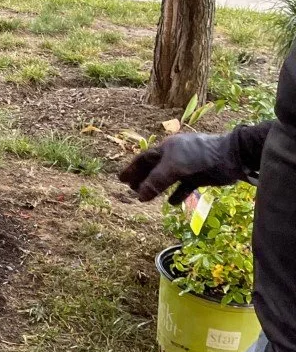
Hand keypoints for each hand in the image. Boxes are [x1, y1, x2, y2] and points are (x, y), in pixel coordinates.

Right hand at [117, 132, 242, 204]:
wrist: (230, 157)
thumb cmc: (199, 155)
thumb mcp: (174, 167)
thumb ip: (156, 181)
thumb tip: (139, 197)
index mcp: (166, 148)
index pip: (144, 159)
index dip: (132, 169)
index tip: (121, 179)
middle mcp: (175, 156)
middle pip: (153, 169)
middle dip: (142, 179)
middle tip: (130, 190)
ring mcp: (187, 167)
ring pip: (167, 179)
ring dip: (156, 188)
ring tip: (145, 198)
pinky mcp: (198, 177)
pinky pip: (183, 187)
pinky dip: (177, 195)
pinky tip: (172, 203)